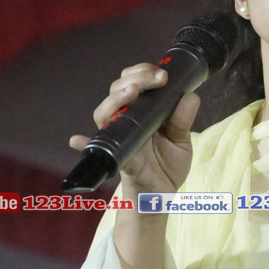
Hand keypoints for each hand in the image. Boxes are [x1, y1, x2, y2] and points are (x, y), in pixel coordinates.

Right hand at [69, 63, 198, 196]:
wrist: (162, 196)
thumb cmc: (167, 166)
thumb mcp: (181, 142)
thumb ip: (183, 120)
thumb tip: (191, 96)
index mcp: (142, 112)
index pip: (133, 82)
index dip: (142, 72)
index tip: (161, 72)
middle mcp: (126, 121)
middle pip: (117, 91)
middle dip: (134, 78)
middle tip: (157, 79)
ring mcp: (119, 138)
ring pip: (105, 113)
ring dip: (115, 100)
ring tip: (131, 93)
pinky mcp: (118, 158)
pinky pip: (97, 149)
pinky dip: (84, 144)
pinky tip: (77, 140)